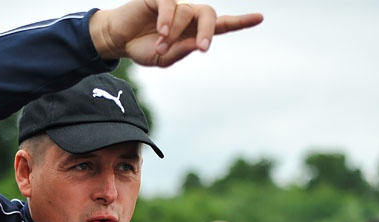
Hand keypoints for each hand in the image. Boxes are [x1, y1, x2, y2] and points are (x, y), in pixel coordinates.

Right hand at [90, 0, 262, 66]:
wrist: (119, 40)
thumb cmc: (143, 48)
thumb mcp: (163, 58)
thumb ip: (180, 51)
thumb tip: (197, 44)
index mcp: (194, 31)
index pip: (222, 25)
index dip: (240, 22)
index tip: (259, 18)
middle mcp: (188, 15)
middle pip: (209, 15)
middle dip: (209, 32)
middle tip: (203, 49)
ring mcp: (175, 5)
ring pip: (186, 14)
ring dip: (174, 34)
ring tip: (160, 47)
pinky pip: (170, 5)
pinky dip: (167, 20)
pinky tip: (161, 32)